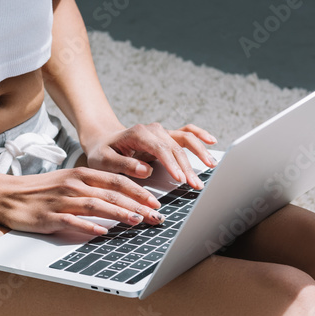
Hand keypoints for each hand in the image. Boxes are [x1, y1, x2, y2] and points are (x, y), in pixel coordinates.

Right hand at [0, 167, 163, 235]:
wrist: (6, 195)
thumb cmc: (40, 190)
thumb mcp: (68, 182)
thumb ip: (92, 188)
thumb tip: (120, 199)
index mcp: (80, 174)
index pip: (116, 180)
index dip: (139, 191)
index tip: (156, 201)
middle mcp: (73, 184)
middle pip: (112, 194)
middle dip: (137, 205)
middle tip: (156, 215)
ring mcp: (61, 200)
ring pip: (96, 205)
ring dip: (119, 214)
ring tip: (137, 221)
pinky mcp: (49, 216)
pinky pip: (71, 221)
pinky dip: (88, 226)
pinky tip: (102, 232)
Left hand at [83, 122, 216, 188]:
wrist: (103, 140)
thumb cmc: (102, 152)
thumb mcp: (104, 161)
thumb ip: (124, 165)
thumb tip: (146, 170)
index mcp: (139, 134)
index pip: (160, 149)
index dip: (172, 164)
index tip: (180, 179)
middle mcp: (153, 130)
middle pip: (175, 147)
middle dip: (188, 167)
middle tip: (196, 185)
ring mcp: (161, 132)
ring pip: (184, 140)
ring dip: (199, 152)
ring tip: (211, 166)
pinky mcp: (166, 137)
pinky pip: (186, 133)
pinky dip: (200, 135)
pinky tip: (212, 141)